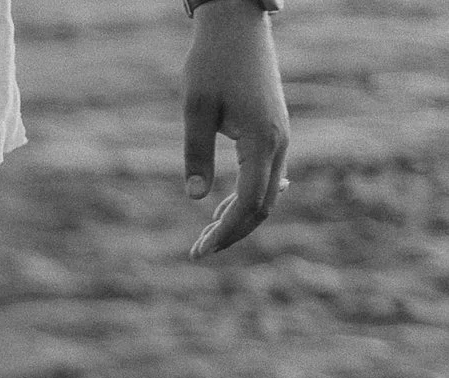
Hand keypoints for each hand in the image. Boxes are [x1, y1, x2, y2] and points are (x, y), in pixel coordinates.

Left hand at [182, 0, 288, 257]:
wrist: (237, 26)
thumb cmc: (212, 63)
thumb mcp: (195, 109)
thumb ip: (195, 154)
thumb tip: (196, 198)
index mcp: (263, 140)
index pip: (249, 203)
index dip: (226, 233)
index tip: (199, 252)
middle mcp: (280, 142)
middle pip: (262, 206)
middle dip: (232, 232)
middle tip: (197, 251)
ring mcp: (281, 136)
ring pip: (267, 192)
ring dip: (238, 217)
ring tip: (205, 234)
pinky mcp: (274, 130)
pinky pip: (267, 175)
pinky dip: (248, 197)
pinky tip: (226, 208)